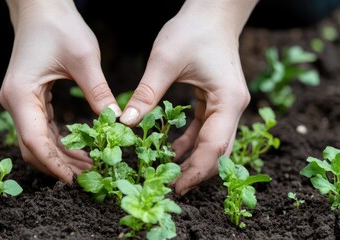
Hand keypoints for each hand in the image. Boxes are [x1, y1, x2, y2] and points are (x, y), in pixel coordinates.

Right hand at [0, 0, 120, 182]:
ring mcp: (21, 102)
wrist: (40, 7)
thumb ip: (98, 92)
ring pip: (37, 141)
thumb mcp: (84, 59)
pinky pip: (43, 128)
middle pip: (33, 147)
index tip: (76, 181)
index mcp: (21, 94)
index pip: (34, 141)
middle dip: (60, 165)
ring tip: (89, 167)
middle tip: (90, 177)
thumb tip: (117, 122)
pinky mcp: (30, 98)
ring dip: (61, 156)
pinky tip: (80, 149)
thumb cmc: (58, 25)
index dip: (55, 165)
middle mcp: (15, 102)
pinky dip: (60, 142)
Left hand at [120, 0, 256, 194]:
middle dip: (196, 172)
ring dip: (192, 159)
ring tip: (168, 174)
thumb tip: (125, 122)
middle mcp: (233, 107)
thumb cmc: (193, 29)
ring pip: (213, 143)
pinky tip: (170, 149)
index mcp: (228, 100)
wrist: (212, 12)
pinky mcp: (217, 101)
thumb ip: (147, 93)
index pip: (215, 146)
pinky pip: (205, 129)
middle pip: (218, 151)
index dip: (196, 171)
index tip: (176, 187)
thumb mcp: (165, 61)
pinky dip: (190, 142)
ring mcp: (227, 105)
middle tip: (170, 188)